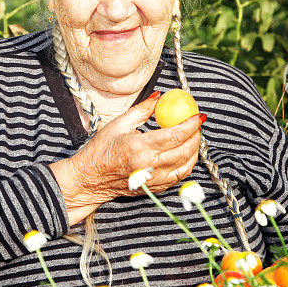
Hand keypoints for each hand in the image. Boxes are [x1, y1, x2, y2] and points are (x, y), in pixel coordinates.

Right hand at [49, 92, 203, 224]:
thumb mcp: (118, 124)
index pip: (174, 135)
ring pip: (185, 166)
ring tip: (194, 136)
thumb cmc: (100, 150)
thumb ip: (141, 110)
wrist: (90, 178)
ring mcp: (152, 180)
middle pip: (184, 150)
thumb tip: (159, 97)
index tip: (197, 115)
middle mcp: (148, 166)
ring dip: (194, 150)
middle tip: (197, 124)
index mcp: (138, 148)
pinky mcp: (154, 189)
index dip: (190, 124)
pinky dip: (187, 164)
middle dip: (196, 136)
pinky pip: (178, 177)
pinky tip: (186, 153)